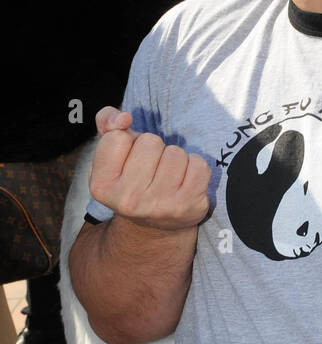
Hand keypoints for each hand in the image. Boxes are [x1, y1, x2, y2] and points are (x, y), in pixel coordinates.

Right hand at [89, 106, 210, 230]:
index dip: (128, 141)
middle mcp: (127, 200)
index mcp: (101, 186)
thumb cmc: (131, 177)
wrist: (154, 225)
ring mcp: (158, 205)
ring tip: (167, 175)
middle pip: (150, 142)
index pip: (118, 137)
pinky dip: (195, 167)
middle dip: (153, 149)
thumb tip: (124, 118)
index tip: (128, 160)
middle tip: (150, 169)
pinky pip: (198, 165)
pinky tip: (184, 181)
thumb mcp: (111, 153)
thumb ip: (107, 122)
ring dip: (175, 158)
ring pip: (176, 153)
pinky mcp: (187, 205)